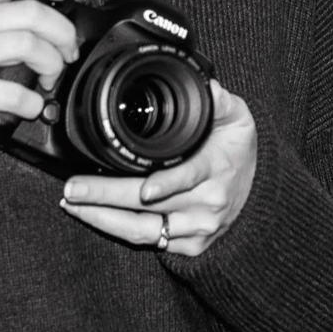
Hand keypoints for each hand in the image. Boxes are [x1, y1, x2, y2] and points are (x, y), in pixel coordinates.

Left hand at [59, 80, 255, 256]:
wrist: (260, 192)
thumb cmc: (237, 149)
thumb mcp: (237, 118)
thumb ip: (220, 100)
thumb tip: (208, 85)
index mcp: (215, 169)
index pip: (189, 177)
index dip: (166, 183)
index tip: (144, 188)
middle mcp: (205, 204)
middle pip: (151, 205)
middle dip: (107, 196)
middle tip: (74, 187)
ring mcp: (196, 228)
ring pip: (143, 230)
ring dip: (103, 218)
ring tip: (73, 202)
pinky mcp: (188, 245)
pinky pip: (148, 241)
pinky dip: (116, 230)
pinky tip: (92, 216)